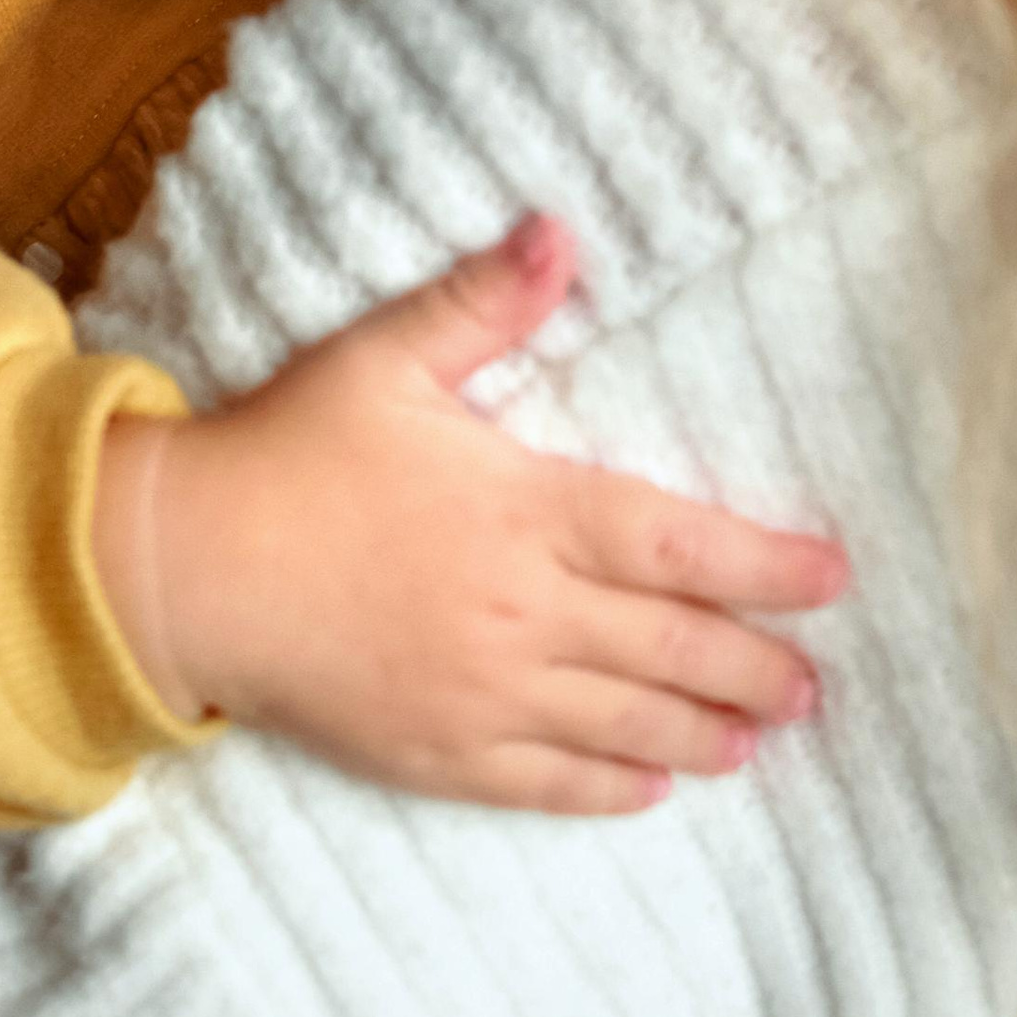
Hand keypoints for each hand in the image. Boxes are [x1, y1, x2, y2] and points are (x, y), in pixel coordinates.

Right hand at [91, 215, 847, 817]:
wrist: (184, 569)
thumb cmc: (286, 453)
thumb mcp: (382, 358)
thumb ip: (483, 303)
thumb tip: (559, 230)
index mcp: (525, 509)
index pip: (677, 543)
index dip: (765, 565)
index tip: (831, 578)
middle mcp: (522, 610)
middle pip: (670, 646)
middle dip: (753, 667)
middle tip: (811, 688)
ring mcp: (482, 691)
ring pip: (623, 722)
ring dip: (703, 731)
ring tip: (758, 740)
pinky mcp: (435, 751)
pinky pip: (546, 780)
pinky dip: (609, 786)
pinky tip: (653, 786)